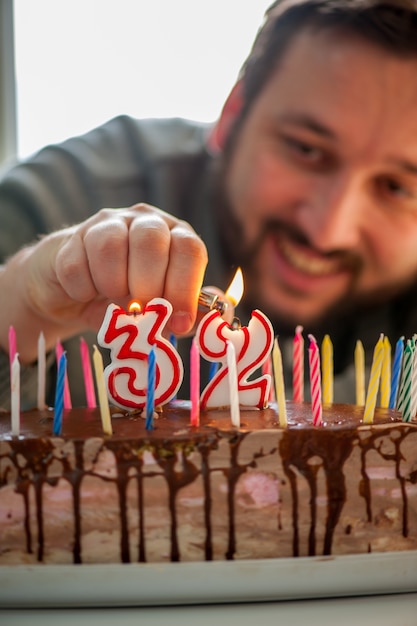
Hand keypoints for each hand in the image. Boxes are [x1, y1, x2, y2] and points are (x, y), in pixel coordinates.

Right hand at [1, 203, 208, 359]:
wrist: (78, 296)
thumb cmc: (130, 302)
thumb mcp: (165, 312)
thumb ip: (193, 313)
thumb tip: (217, 317)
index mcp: (175, 236)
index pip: (189, 248)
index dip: (186, 288)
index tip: (179, 321)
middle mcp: (145, 221)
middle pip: (151, 239)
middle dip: (148, 284)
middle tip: (141, 311)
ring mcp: (106, 224)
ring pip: (110, 244)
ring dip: (113, 284)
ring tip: (113, 299)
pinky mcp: (71, 239)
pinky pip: (75, 263)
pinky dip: (82, 289)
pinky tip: (86, 294)